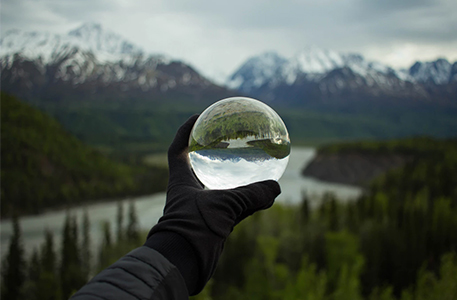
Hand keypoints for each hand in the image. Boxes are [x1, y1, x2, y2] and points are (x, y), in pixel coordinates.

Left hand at [147, 114, 280, 293]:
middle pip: (197, 164)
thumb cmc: (194, 228)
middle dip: (208, 150)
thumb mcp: (224, 206)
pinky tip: (262, 195)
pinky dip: (244, 198)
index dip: (184, 131)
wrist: (184, 261)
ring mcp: (200, 207)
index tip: (198, 117)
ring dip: (228, 173)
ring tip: (248, 160)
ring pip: (216, 184)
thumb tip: (275, 188)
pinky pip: (230, 204)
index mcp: (181, 181)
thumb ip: (251, 196)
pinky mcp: (212, 222)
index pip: (177, 149)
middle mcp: (189, 192)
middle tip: (226, 136)